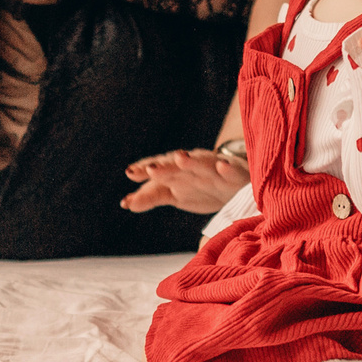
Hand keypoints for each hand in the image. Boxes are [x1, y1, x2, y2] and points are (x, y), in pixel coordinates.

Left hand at [121, 148, 246, 214]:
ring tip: (180, 158)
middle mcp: (193, 166)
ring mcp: (214, 169)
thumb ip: (151, 195)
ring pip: (202, 163)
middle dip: (164, 166)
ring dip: (191, 161)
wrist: (236, 183)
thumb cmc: (200, 186)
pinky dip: (227, 167)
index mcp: (176, 170)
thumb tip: (125, 203)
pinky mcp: (236, 174)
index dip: (144, 170)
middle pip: (176, 165)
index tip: (129, 173)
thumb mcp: (174, 193)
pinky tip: (222, 165)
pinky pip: (232, 170)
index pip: (158, 168)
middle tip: (150, 170)